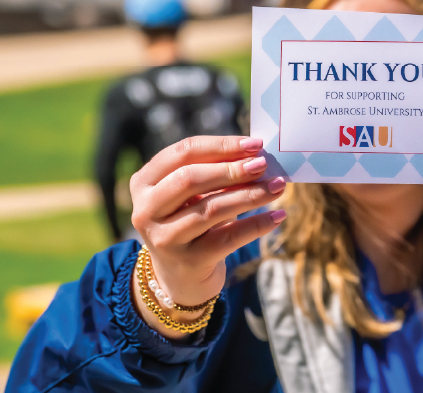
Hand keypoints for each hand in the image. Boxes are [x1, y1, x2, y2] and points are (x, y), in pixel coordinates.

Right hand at [128, 136, 285, 337]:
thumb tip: (256, 156)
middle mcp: (146, 210)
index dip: (221, 145)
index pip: (183, 153)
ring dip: (250, 194)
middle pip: (191, 179)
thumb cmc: (189, 222)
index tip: (254, 144)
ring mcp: (165, 238)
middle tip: (263, 165)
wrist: (180, 278)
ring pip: (212, 208)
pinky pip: (229, 237)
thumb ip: (214, 172)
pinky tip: (278, 215)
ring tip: (278, 186)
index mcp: (144, 182)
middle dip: (232, 169)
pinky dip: (257, 224)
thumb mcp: (191, 195)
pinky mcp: (189, 261)